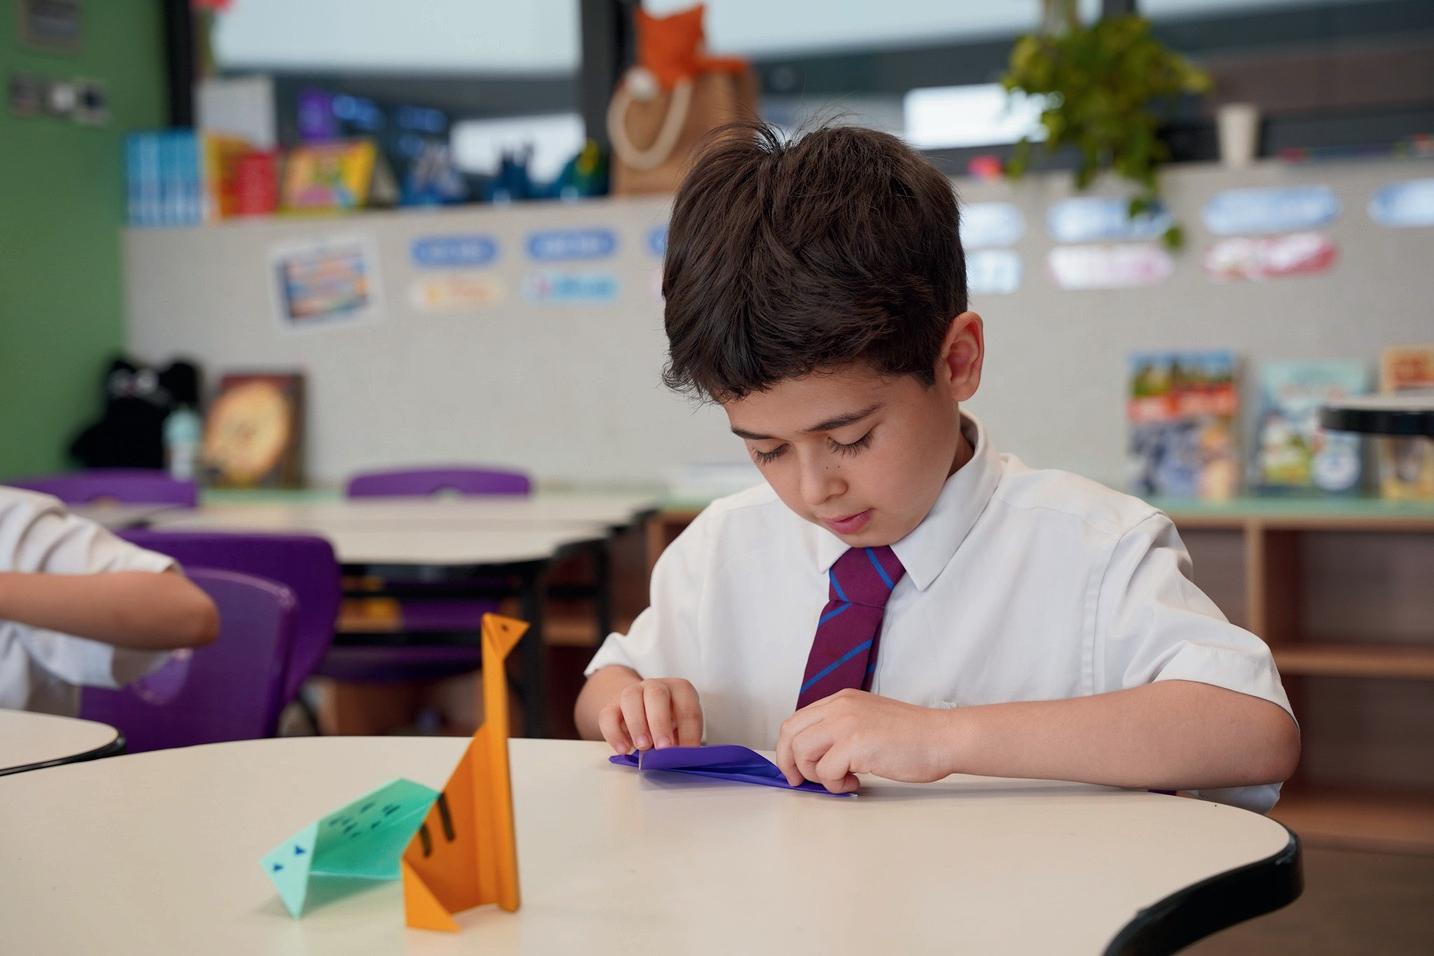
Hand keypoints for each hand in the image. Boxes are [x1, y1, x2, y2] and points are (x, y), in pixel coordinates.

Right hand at [598, 677, 703, 753]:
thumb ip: (682, 740)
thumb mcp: (681, 728)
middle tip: (664, 747)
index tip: (688, 751)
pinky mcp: (611, 706)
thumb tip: (683, 757)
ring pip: (630, 698)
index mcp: (679, 689)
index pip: (687, 705)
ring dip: (637, 724)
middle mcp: (655, 686)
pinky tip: (624, 750)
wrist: (641, 708)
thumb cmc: (668, 722)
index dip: (689, 729)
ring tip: (643, 747)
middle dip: (660, 722)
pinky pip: (608, 715)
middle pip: (656, 694)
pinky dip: (614, 734)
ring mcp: (632, 692)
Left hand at [776, 689, 956, 793]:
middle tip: (803, 782)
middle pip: (790, 735)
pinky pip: (825, 772)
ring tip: (842, 779)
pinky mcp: (856, 744)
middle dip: (790, 764)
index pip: (796, 721)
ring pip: (802, 753)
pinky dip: (836, 784)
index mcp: (841, 700)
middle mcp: (839, 707)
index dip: (788, 749)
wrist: (942, 738)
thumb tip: (813, 757)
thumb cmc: (912, 737)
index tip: (794, 769)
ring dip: (816, 775)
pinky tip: (857, 781)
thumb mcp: (868, 720)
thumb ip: (840, 730)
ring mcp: (846, 724)